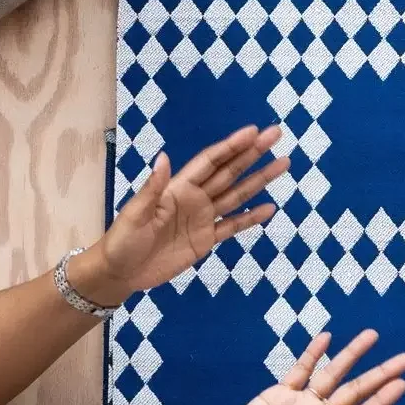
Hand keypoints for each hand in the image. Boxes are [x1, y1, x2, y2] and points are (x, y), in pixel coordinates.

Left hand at [71, 124, 288, 303]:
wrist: (120, 272)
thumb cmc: (123, 240)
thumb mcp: (135, 214)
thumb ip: (153, 188)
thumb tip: (164, 157)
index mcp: (178, 188)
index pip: (211, 161)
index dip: (232, 146)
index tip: (254, 131)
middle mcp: (195, 198)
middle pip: (230, 171)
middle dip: (253, 153)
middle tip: (276, 135)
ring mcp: (203, 219)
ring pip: (237, 195)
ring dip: (259, 180)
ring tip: (283, 164)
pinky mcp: (206, 240)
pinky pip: (233, 226)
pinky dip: (251, 217)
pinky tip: (269, 208)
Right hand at [207, 329, 404, 404]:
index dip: (381, 401)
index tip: (401, 385)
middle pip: (355, 391)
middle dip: (380, 374)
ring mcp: (302, 403)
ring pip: (332, 374)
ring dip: (352, 355)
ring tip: (372, 335)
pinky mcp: (281, 392)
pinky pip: (301, 369)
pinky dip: (313, 354)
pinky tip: (326, 338)